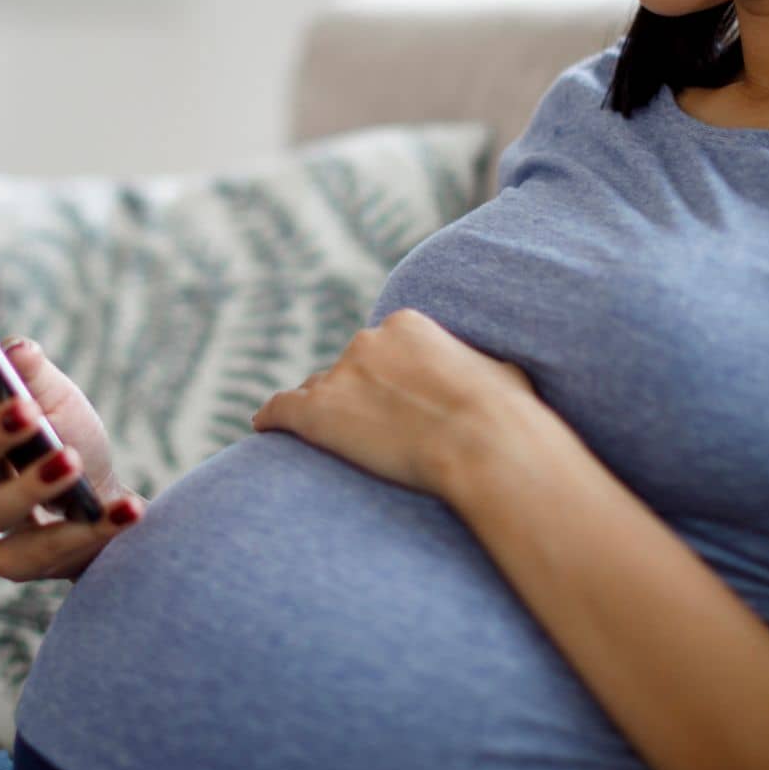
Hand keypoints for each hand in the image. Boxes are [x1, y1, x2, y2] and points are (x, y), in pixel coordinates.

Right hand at [0, 336, 145, 582]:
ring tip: (72, 461)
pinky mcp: (12, 561)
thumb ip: (36, 374)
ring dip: (35, 484)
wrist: (98, 503)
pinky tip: (127, 510)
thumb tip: (17, 350)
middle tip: (26, 410)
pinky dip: (92, 530)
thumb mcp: (58, 400)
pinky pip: (45, 549)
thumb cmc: (67, 439)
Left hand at [250, 308, 541, 500]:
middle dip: (355, 396)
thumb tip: (488, 372)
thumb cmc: (505, 415)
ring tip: (328, 440)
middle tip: (369, 430)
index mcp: (407, 325)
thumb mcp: (500, 371)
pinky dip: (271, 418)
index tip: (390, 404)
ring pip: (317, 392)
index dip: (382, 381)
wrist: (484, 444)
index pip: (378, 350)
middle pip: (346, 370)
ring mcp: (339, 376)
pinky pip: (281, 410)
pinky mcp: (316, 413)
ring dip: (324, 412)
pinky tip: (263, 428)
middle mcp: (366, 341)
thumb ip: (475, 365)